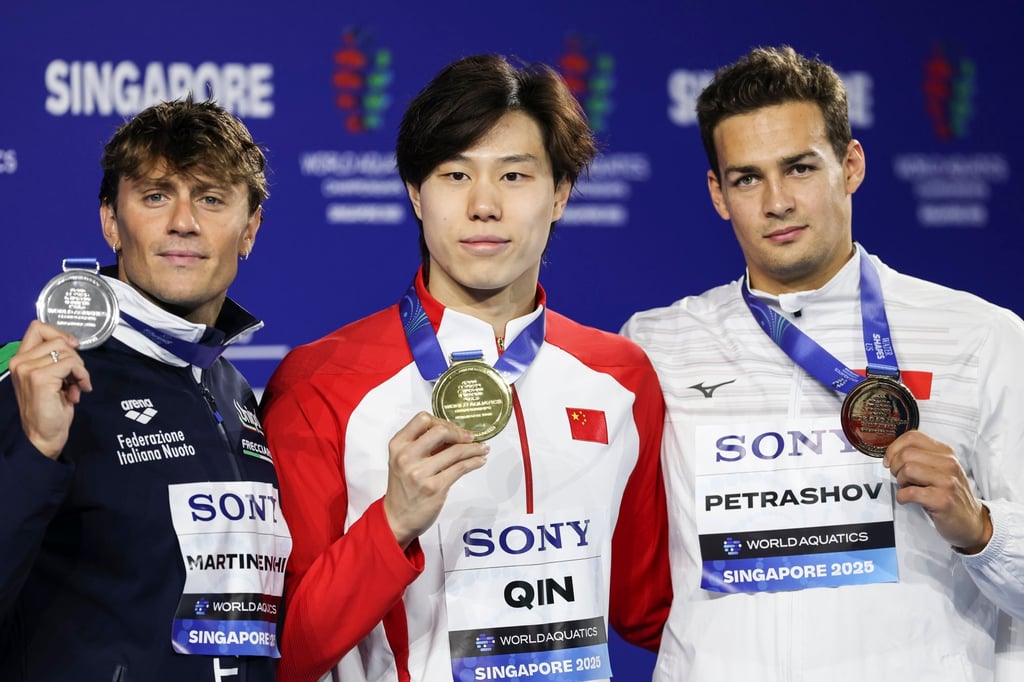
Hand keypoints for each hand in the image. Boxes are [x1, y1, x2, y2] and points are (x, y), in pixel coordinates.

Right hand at [8, 321, 92, 459]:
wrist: (43, 436)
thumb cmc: (49, 410)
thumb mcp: (51, 379)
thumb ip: (55, 360)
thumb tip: (72, 343)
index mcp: (21, 360)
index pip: (38, 327)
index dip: (59, 333)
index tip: (73, 346)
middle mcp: (20, 362)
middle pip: (58, 339)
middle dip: (75, 356)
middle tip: (76, 376)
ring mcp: (28, 369)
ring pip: (67, 351)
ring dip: (80, 368)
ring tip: (76, 386)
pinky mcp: (40, 378)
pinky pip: (72, 364)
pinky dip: (82, 376)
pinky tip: (79, 391)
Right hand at [382, 412, 488, 548]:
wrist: (396, 518)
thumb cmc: (403, 487)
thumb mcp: (405, 461)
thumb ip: (423, 445)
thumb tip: (455, 433)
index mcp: (398, 445)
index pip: (422, 419)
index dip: (442, 421)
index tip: (454, 429)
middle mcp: (406, 456)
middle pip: (440, 431)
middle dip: (460, 433)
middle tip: (470, 437)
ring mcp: (420, 473)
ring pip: (455, 451)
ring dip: (474, 448)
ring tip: (483, 448)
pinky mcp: (434, 488)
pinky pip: (460, 468)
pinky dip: (474, 462)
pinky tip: (480, 460)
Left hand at [884, 430, 991, 552]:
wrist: (970, 520)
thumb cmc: (948, 493)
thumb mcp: (939, 469)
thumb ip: (920, 457)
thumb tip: (892, 454)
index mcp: (945, 452)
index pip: (912, 437)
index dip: (894, 448)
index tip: (890, 461)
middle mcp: (949, 463)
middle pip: (906, 454)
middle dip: (895, 467)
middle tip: (900, 477)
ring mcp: (948, 481)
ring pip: (908, 469)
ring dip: (900, 481)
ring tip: (907, 487)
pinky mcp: (943, 500)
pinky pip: (910, 492)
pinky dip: (902, 497)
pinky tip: (907, 499)